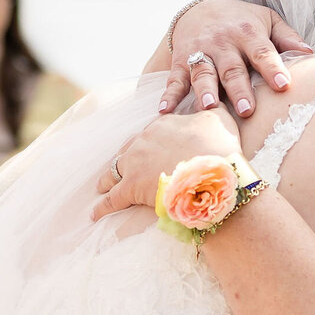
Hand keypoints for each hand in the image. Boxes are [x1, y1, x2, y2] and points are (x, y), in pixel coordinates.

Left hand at [92, 109, 243, 220]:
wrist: (211, 172)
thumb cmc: (219, 146)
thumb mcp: (220, 118)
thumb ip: (212, 108)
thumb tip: (212, 100)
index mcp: (162, 124)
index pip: (152, 133)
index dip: (151, 144)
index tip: (152, 151)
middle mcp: (143, 140)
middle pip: (128, 149)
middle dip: (125, 158)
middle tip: (123, 167)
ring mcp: (134, 164)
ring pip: (114, 170)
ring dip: (108, 179)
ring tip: (102, 186)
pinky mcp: (130, 188)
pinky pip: (112, 199)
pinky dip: (103, 207)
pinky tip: (95, 214)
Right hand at [158, 0, 311, 118]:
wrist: (200, 8)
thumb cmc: (242, 20)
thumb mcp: (267, 20)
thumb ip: (287, 37)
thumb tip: (311, 54)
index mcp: (249, 33)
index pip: (263, 52)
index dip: (273, 68)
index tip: (284, 85)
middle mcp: (224, 43)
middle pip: (232, 68)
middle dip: (239, 89)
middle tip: (248, 110)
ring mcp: (201, 51)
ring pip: (203, 73)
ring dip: (204, 90)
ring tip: (208, 108)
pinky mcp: (181, 60)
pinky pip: (175, 79)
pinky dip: (169, 95)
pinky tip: (164, 111)